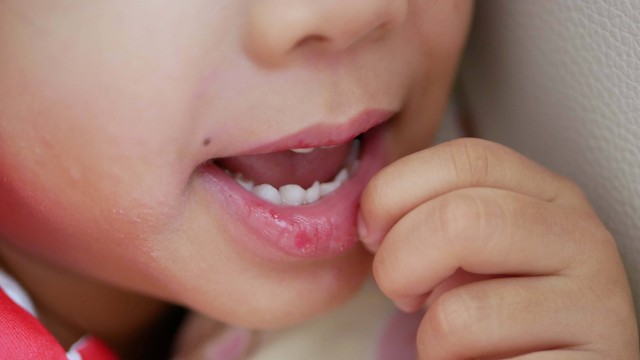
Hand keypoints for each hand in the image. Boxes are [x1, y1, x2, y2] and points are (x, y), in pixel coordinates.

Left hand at [358, 138, 638, 358]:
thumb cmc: (499, 310)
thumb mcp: (469, 248)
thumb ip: (435, 216)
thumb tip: (371, 214)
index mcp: (547, 195)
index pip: (467, 158)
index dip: (395, 191)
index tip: (372, 233)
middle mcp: (581, 238)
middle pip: (461, 220)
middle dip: (400, 262)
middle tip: (402, 293)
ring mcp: (595, 305)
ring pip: (464, 310)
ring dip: (430, 336)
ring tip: (448, 342)